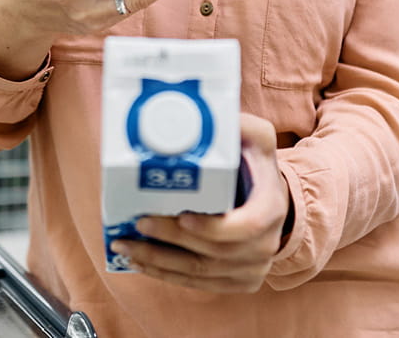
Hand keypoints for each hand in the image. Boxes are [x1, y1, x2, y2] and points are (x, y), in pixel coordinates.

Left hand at [110, 114, 288, 293]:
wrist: (273, 200)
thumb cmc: (256, 167)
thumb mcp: (258, 139)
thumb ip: (241, 125)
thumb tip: (204, 113)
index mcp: (270, 210)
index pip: (243, 228)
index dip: (211, 228)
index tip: (182, 216)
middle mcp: (264, 245)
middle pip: (212, 253)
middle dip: (170, 241)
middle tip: (137, 223)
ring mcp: (252, 269)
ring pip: (200, 273)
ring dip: (159, 262)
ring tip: (126, 246)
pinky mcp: (238, 282)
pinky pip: (199, 284)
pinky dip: (167, 275)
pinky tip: (140, 263)